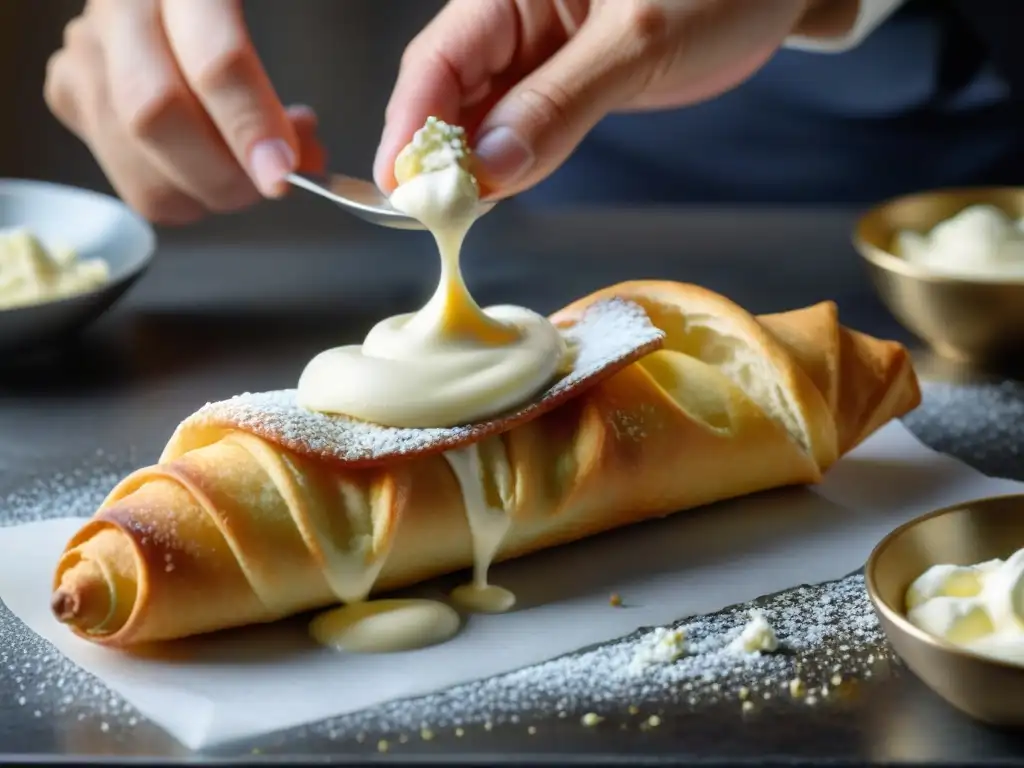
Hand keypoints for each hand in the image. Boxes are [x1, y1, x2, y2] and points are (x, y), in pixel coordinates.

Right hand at [45, 0, 325, 224]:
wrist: (176, 2)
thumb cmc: (234, 24)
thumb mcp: (286, 31)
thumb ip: (286, 103)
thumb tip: (304, 165)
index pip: (214, 62)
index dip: (250, 128)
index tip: (282, 175)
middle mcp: (121, 9)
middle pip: (154, 116)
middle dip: (222, 174)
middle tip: (267, 183)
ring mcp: (88, 49)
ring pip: (131, 157)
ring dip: (202, 190)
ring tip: (244, 171)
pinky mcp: (72, 88)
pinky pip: (122, 174)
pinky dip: (176, 190)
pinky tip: (204, 167)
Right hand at [375, 0, 831, 197]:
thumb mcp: (639, 41)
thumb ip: (560, 104)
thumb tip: (489, 169)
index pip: (438, 57)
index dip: (411, 124)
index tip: (403, 188)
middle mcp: (514, 17)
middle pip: (447, 88)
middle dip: (434, 151)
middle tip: (429, 215)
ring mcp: (538, 53)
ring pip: (479, 113)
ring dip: (467, 164)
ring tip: (456, 214)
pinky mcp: (565, 81)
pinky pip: (518, 124)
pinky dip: (506, 161)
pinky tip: (494, 192)